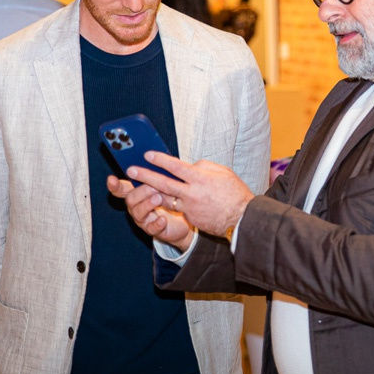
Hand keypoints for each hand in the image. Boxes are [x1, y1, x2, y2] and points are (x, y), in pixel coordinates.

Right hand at [106, 174, 193, 249]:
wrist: (186, 219)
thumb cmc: (173, 199)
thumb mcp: (165, 184)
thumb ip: (158, 174)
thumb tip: (157, 157)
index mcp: (137, 193)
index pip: (120, 189)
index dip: (114, 185)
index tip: (111, 179)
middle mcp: (136, 207)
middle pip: (130, 199)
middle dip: (141, 191)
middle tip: (154, 186)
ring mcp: (144, 219)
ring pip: (138, 213)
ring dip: (148, 204)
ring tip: (159, 198)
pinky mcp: (155, 230)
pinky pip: (152, 228)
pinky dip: (157, 223)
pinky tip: (163, 219)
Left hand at [128, 151, 254, 238]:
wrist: (242, 218)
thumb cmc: (234, 193)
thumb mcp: (222, 172)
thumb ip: (203, 167)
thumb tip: (190, 166)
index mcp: (200, 178)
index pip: (175, 166)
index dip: (160, 160)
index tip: (148, 155)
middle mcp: (192, 192)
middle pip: (163, 183)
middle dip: (145, 176)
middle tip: (131, 170)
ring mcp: (189, 207)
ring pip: (165, 197)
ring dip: (150, 191)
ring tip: (138, 186)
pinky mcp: (190, 218)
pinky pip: (177, 208)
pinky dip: (170, 202)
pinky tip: (161, 197)